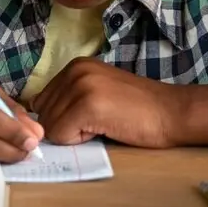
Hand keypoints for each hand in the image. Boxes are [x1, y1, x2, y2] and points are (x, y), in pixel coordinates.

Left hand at [30, 58, 185, 149]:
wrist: (172, 113)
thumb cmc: (138, 110)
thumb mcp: (97, 93)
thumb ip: (68, 99)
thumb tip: (36, 117)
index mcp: (75, 66)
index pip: (41, 101)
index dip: (61, 118)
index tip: (89, 117)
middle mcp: (74, 70)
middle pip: (43, 114)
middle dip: (65, 127)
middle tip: (99, 121)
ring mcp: (80, 86)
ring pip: (50, 127)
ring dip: (73, 134)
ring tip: (103, 123)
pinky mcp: (87, 105)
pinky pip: (61, 135)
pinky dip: (79, 140)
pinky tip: (104, 129)